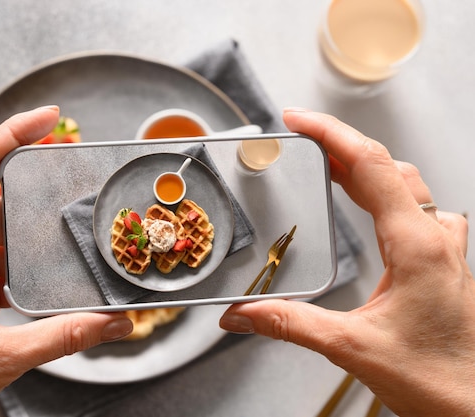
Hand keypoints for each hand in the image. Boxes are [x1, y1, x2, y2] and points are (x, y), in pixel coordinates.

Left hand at [0, 107, 132, 416]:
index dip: (9, 135)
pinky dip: (27, 253)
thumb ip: (62, 338)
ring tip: (71, 217)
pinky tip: (51, 261)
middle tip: (72, 162)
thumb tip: (113, 323)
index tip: (45, 119)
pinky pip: (1, 253)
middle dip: (32, 175)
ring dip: (32, 222)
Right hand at [220, 109, 474, 415]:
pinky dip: (385, 189)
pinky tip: (372, 202)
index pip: (372, 166)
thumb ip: (290, 325)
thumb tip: (241, 315)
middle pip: (388, 166)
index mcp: (417, 245)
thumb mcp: (352, 349)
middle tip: (302, 135)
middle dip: (341, 143)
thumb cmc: (437, 379)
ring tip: (329, 160)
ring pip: (406, 184)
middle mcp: (435, 238)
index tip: (298, 120)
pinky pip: (416, 207)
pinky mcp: (442, 262)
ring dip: (366, 164)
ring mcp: (444, 248)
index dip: (331, 135)